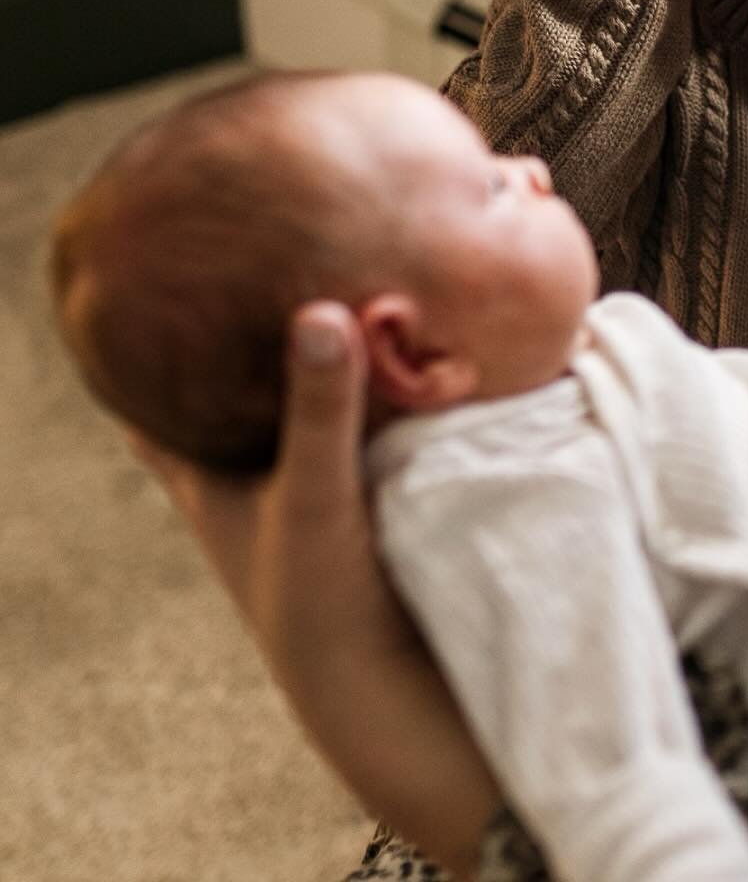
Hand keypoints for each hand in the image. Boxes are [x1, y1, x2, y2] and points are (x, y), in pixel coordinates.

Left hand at [130, 303, 497, 877]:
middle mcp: (248, 473)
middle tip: (267, 260)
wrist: (388, 684)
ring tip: (338, 279)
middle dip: (242, 333)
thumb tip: (322, 312)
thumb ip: (318, 409)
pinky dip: (368, 382)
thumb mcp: (312, 494)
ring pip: (298, 398)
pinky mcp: (358, 488)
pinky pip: (357, 415)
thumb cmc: (320, 599)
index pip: (153, 402)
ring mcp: (302, 481)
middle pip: (225, 387)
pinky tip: (401, 340)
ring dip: (318, 353)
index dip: (149, 346)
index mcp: (206, 477)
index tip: (169, 283)